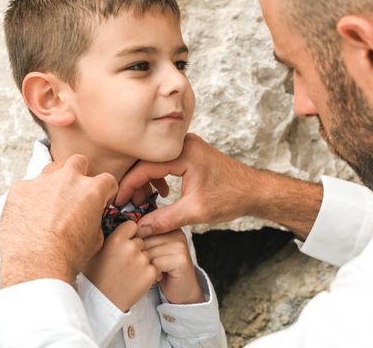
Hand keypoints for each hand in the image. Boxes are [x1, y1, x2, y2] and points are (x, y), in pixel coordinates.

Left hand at [0, 154, 116, 287]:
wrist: (36, 264)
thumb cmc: (67, 255)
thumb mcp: (96, 239)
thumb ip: (95, 219)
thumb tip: (91, 219)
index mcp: (92, 190)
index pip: (107, 180)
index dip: (106, 192)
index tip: (101, 201)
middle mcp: (68, 179)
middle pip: (78, 162)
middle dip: (80, 174)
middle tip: (75, 193)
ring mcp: (42, 181)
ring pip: (52, 170)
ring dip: (54, 182)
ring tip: (51, 203)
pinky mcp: (20, 189)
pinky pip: (28, 187)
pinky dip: (31, 198)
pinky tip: (30, 216)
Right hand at [84, 221, 156, 311]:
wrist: (102, 303)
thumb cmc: (95, 277)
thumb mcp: (96, 252)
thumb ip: (111, 237)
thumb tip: (119, 226)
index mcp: (116, 239)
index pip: (132, 225)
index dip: (129, 233)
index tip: (125, 241)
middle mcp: (131, 247)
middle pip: (140, 240)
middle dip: (135, 248)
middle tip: (124, 262)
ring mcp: (142, 260)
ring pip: (147, 253)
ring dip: (142, 260)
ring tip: (128, 273)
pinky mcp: (151, 273)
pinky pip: (154, 266)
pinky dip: (148, 272)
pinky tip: (135, 279)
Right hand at [117, 133, 257, 237]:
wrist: (254, 190)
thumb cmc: (230, 197)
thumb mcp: (195, 211)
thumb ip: (165, 219)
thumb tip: (140, 228)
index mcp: (185, 153)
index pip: (145, 166)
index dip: (129, 186)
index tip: (118, 202)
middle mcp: (184, 144)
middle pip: (147, 161)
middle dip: (137, 184)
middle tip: (131, 205)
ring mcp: (188, 147)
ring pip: (156, 162)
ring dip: (147, 181)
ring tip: (147, 202)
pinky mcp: (191, 153)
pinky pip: (166, 162)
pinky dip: (159, 177)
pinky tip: (163, 194)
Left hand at [143, 229, 203, 304]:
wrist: (180, 289)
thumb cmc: (162, 269)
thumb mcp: (151, 249)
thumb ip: (142, 238)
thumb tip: (126, 232)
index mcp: (168, 226)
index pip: (142, 227)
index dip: (136, 244)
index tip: (142, 254)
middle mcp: (176, 233)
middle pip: (144, 240)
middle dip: (142, 257)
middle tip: (151, 265)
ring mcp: (180, 245)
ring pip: (148, 253)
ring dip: (147, 267)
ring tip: (156, 271)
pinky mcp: (181, 259)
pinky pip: (155, 264)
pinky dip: (153, 274)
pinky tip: (160, 276)